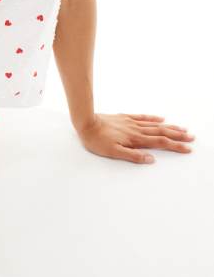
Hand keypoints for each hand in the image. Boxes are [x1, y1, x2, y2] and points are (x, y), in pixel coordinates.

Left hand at [76, 112, 194, 163]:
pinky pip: (142, 117)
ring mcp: (131, 122)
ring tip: (182, 128)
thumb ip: (132, 156)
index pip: (160, 143)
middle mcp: (136, 130)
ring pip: (154, 125)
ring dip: (169, 127)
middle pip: (161, 133)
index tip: (188, 148)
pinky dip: (153, 118)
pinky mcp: (124, 117)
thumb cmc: (97, 141)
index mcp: (135, 139)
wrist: (86, 123)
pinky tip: (160, 118)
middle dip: (177, 135)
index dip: (175, 146)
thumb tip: (151, 159)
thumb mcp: (113, 153)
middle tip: (191, 137)